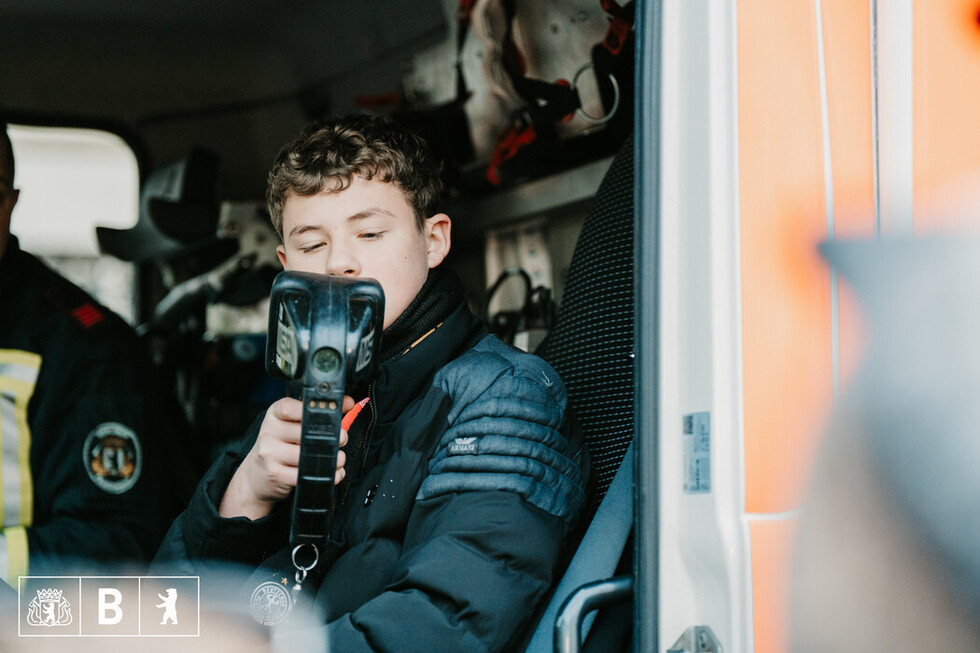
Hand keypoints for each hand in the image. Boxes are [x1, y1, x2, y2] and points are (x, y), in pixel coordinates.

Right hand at [219, 395, 353, 519]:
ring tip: (339, 458)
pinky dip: (327, 475)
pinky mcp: (276, 474)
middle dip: (331, 436)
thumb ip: (318, 413)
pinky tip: (334, 472)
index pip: (289, 407)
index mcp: (274, 416)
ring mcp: (270, 454)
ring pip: (307, 454)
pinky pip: (306, 474)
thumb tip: (348, 402)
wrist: (256, 476)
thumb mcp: (292, 425)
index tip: (332, 414)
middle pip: (305, 431)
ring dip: (333, 458)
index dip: (312, 409)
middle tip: (342, 439)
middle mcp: (269, 432)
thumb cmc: (280, 446)